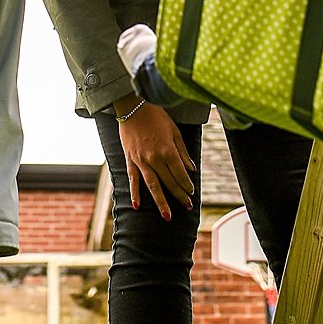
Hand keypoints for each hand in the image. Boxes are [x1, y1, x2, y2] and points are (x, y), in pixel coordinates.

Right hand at [116, 102, 195, 220]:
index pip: (180, 174)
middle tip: (187, 207)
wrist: (133, 107)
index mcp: (167, 150)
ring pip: (152, 185)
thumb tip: (191, 168)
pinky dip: (134, 193)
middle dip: (179, 196)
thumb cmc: (156, 116)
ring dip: (161, 202)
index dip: (187, 184)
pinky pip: (133, 179)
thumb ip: (182, 151)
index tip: (192, 192)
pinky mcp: (130, 160)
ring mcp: (141, 161)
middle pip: (169, 182)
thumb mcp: (174, 130)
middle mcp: (154, 159)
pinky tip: (137, 206)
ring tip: (168, 216)